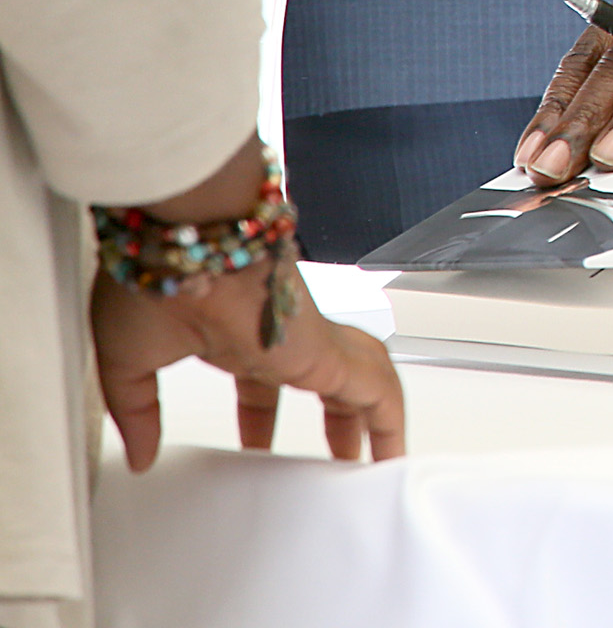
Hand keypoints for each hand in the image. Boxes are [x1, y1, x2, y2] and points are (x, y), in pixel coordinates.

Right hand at [92, 142, 405, 470]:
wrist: (187, 246)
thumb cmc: (155, 281)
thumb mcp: (129, 363)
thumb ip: (138, 413)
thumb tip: (142, 453)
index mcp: (235, 335)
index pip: (262, 382)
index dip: (261, 416)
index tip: (257, 443)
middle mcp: (279, 335)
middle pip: (323, 380)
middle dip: (333, 419)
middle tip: (336, 453)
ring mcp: (308, 341)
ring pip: (360, 382)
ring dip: (368, 421)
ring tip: (370, 459)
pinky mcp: (330, 352)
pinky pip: (377, 392)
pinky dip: (389, 422)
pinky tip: (390, 452)